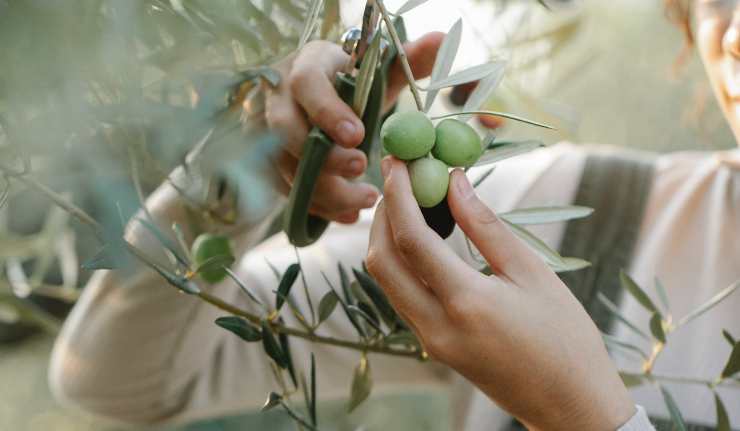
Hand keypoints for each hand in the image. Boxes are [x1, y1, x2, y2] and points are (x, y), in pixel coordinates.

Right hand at [265, 33, 443, 223]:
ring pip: (285, 167)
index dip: (327, 111)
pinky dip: (320, 207)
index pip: (305, 84)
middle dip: (323, 156)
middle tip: (360, 168)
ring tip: (366, 199)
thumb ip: (409, 59)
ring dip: (325, 189)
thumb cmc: (353, 84)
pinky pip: (288, 191)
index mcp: (306, 66)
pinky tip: (349, 215)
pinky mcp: (273, 164)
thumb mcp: (378, 71)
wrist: (323, 99)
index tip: (358, 135)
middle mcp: (279, 98)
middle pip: (285, 130)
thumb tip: (441, 39)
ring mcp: (269, 134)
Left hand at [366, 157, 635, 430]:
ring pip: (387, 280)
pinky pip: (401, 296)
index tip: (399, 161)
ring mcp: (430, 340)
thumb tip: (454, 182)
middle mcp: (436, 325)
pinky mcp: (433, 346)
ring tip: (409, 200)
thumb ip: (486, 226)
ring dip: (388, 237)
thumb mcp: (532, 274)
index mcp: (466, 303)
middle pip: (382, 260)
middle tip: (398, 177)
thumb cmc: (565, 337)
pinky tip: (422, 238)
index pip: (411, 240)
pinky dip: (401, 262)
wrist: (569, 406)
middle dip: (382, 214)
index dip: (398, 195)